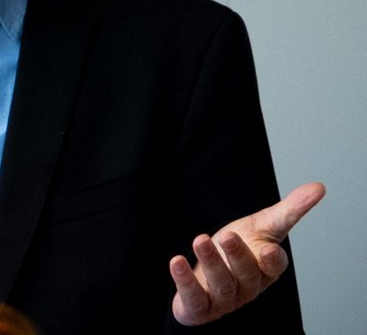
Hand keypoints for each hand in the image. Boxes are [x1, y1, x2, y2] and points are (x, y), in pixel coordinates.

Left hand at [170, 181, 324, 324]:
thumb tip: (319, 187)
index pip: (274, 266)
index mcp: (265, 268)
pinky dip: (184, 280)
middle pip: (246, 273)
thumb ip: (290, 210)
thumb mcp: (263, 226)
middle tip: (227, 235)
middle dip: (237, 255)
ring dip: (211, 262)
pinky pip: (193, 298)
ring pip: (221, 284)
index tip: (267, 248)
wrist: (209, 275)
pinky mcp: (199, 307)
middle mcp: (248, 286)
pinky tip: (176, 261)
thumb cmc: (240, 249)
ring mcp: (224, 299)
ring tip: (200, 240)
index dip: (271, 260)